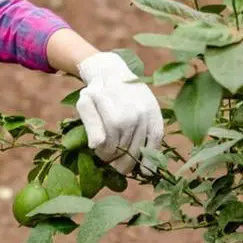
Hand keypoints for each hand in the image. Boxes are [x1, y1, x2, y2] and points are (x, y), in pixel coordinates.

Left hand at [76, 52, 163, 174]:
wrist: (115, 72)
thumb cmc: (98, 91)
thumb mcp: (86, 103)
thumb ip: (90, 123)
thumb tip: (97, 145)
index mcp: (114, 114)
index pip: (108, 146)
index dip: (104, 154)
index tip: (101, 155)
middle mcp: (133, 116)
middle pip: (124, 150)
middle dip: (117, 160)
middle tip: (113, 163)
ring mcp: (146, 117)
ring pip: (139, 149)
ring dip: (131, 161)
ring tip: (124, 166)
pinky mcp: (156, 117)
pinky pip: (156, 142)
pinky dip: (151, 159)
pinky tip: (146, 171)